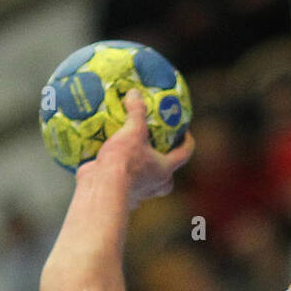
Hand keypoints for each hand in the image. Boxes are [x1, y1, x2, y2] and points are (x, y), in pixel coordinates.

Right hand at [81, 89, 193, 207]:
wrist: (102, 189)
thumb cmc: (123, 162)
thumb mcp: (132, 131)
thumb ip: (136, 112)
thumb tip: (135, 93)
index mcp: (165, 169)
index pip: (184, 154)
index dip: (187, 141)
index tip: (185, 131)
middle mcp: (156, 185)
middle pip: (168, 173)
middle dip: (164, 161)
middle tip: (157, 147)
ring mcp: (141, 193)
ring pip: (148, 181)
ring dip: (143, 169)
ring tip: (133, 153)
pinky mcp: (125, 197)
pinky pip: (128, 184)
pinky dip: (122, 175)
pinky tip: (113, 164)